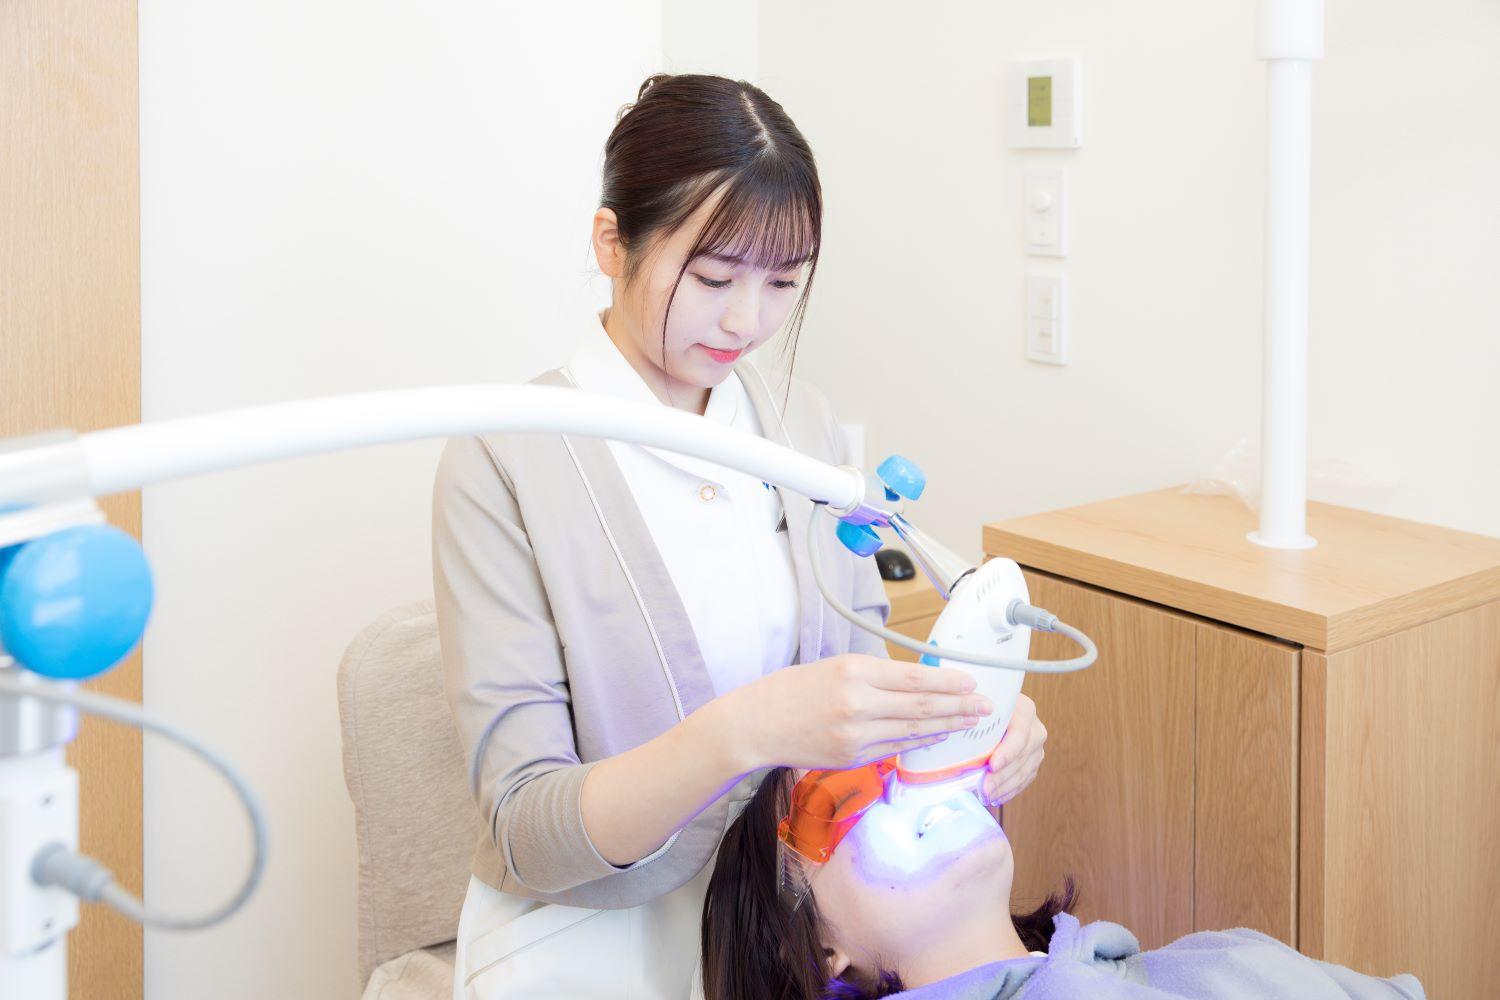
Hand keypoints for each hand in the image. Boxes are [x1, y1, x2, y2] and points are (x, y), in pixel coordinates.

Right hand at [723, 654, 995, 771]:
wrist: (756, 724)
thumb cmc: (792, 690)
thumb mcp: (834, 667)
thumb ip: (873, 675)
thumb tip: (915, 681)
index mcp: (853, 671)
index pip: (914, 678)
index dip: (948, 682)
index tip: (972, 682)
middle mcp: (857, 703)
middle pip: (921, 706)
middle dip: (959, 706)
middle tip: (986, 706)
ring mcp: (855, 734)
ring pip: (913, 730)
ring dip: (946, 727)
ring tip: (970, 723)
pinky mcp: (851, 756)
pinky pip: (894, 748)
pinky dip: (919, 743)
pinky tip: (937, 737)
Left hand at [979, 693, 1046, 806]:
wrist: (999, 709)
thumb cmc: (985, 706)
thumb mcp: (981, 704)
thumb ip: (975, 715)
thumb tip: (957, 731)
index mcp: (1025, 710)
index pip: (1019, 734)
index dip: (1007, 752)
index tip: (992, 766)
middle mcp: (1036, 729)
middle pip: (1021, 757)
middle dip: (1002, 776)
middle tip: (984, 789)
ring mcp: (1037, 747)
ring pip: (1024, 771)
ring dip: (1004, 787)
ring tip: (986, 796)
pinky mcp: (1034, 761)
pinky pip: (1025, 779)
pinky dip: (1010, 790)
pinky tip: (997, 797)